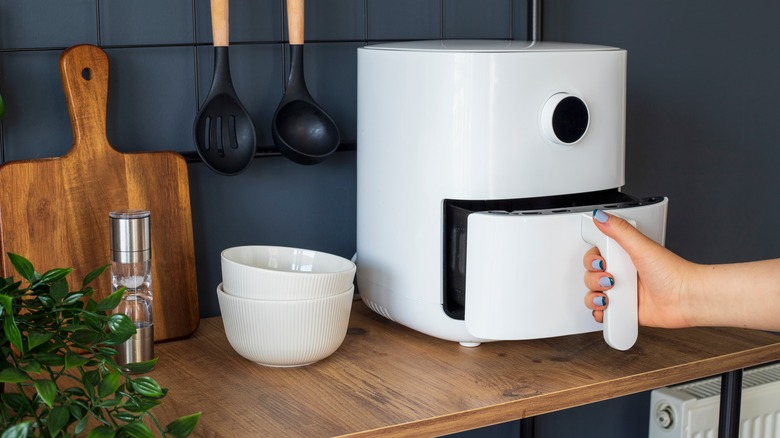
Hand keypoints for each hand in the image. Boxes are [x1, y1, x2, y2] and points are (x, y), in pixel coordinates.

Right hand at [582, 210, 692, 327]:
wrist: (687, 299)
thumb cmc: (673, 273)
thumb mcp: (642, 246)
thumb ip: (619, 230)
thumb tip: (600, 215)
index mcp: (624, 256)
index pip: (596, 255)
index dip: (592, 260)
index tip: (601, 261)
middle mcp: (622, 273)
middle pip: (591, 275)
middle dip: (593, 278)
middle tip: (609, 278)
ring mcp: (623, 293)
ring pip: (593, 294)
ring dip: (594, 296)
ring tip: (609, 296)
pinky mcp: (625, 310)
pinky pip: (603, 312)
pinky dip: (600, 312)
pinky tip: (607, 308)